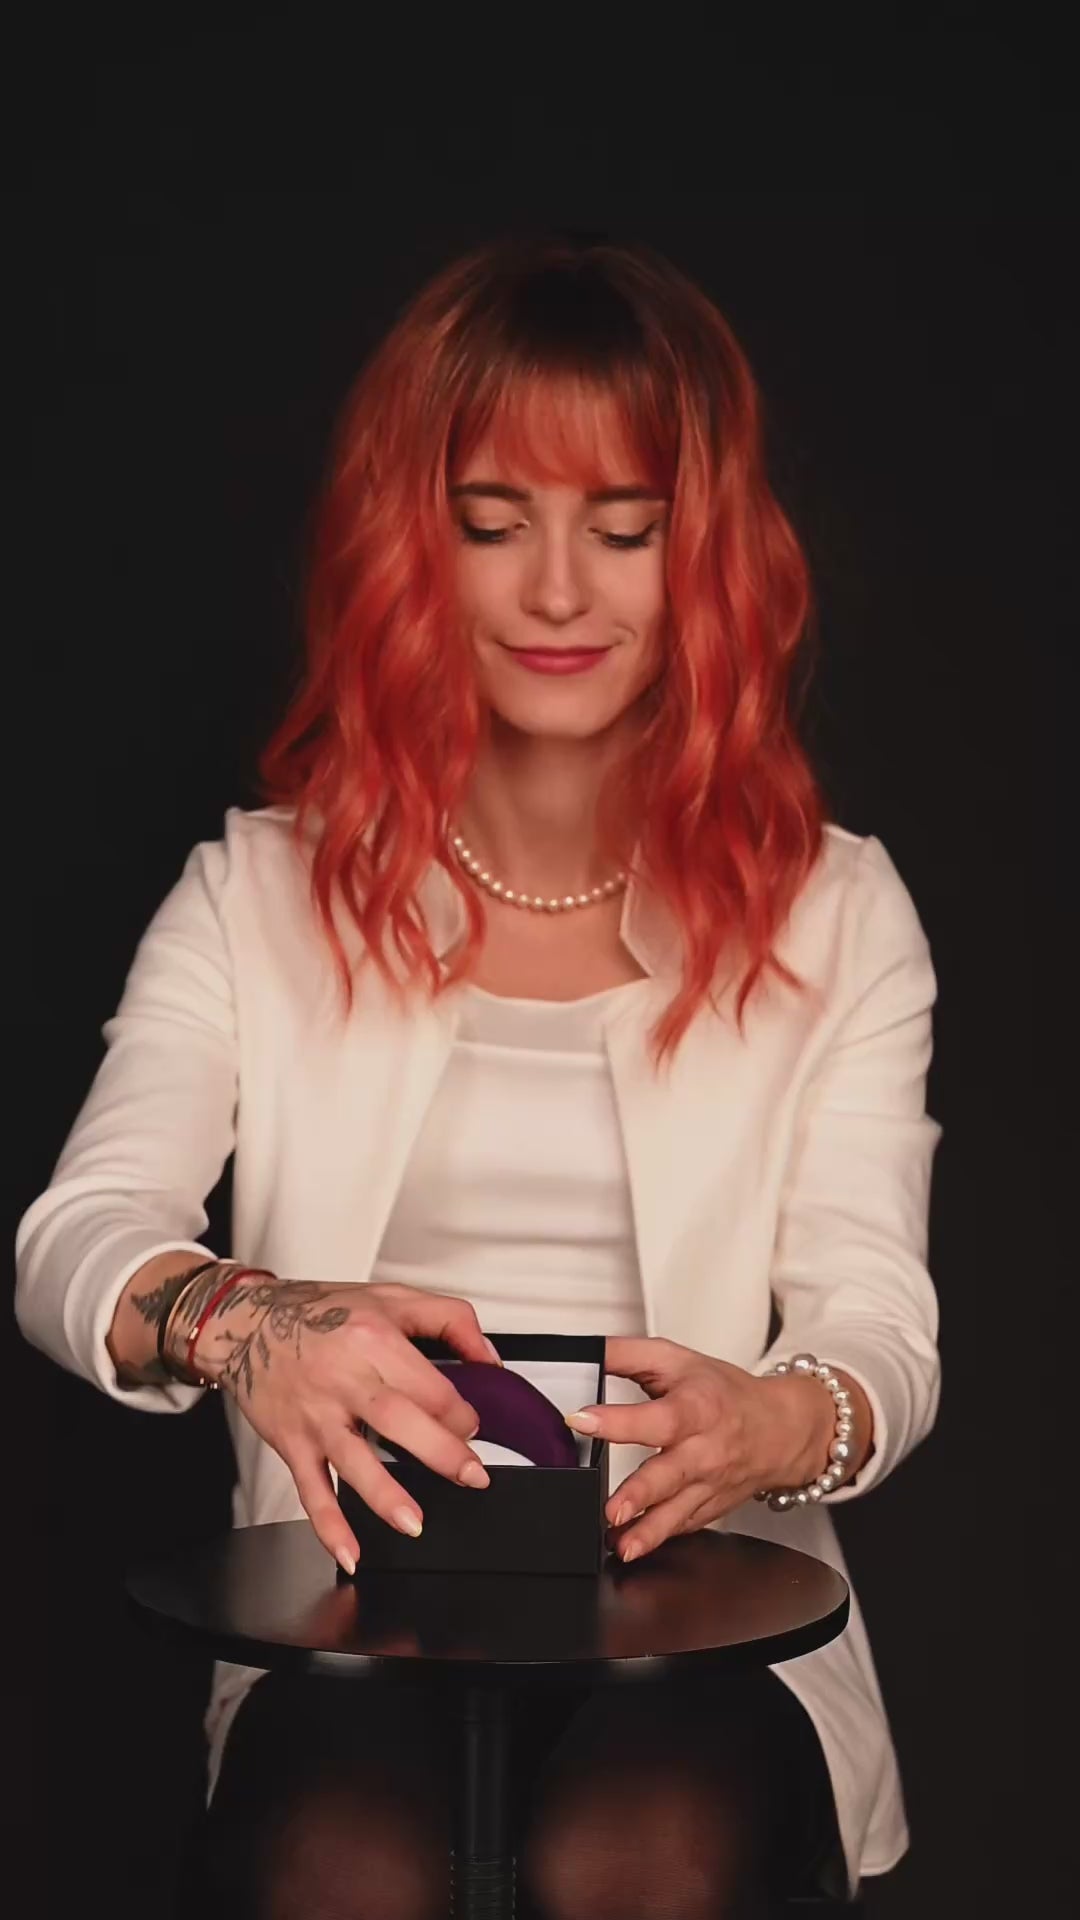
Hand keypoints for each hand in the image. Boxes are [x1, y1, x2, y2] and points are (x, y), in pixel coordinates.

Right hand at [178, 1272, 501, 1571]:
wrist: (245, 1323)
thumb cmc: (317, 1311)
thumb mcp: (390, 1296)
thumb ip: (449, 1319)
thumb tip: (489, 1358)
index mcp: (372, 1338)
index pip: (427, 1382)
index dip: (458, 1410)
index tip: (469, 1426)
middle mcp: (343, 1378)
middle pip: (396, 1417)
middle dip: (439, 1451)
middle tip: (471, 1475)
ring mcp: (316, 1414)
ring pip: (353, 1458)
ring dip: (384, 1495)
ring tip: (414, 1523)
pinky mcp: (292, 1441)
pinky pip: (311, 1489)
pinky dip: (328, 1525)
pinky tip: (349, 1552)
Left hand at [565, 1337, 841, 1562]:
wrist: (780, 1428)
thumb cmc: (727, 1394)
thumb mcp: (677, 1360)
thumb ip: (627, 1355)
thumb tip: (586, 1352)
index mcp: (696, 1409)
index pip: (656, 1416)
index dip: (617, 1420)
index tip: (581, 1420)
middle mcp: (704, 1450)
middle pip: (670, 1474)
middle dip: (640, 1493)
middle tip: (610, 1509)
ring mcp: (708, 1485)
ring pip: (677, 1512)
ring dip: (648, 1531)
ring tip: (620, 1544)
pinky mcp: (708, 1508)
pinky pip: (682, 1526)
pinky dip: (658, 1539)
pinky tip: (630, 1547)